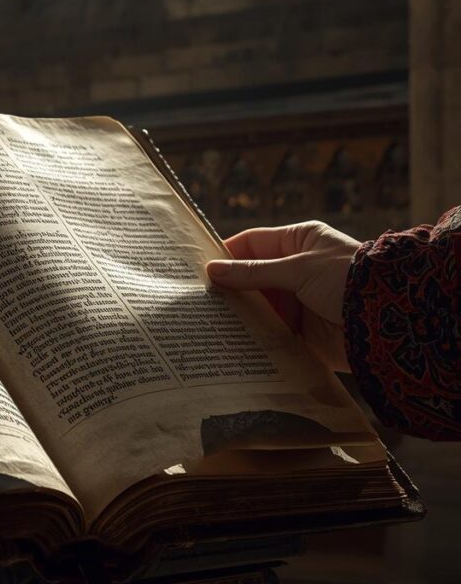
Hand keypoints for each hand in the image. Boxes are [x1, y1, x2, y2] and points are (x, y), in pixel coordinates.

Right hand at [206, 221, 361, 371]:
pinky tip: (230, 340)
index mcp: (298, 243)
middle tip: (195, 298)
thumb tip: (212, 269)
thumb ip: (253, 272)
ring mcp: (297, 302)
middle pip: (251, 278)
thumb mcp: (297, 269)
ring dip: (238, 314)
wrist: (389, 322)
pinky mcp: (301, 332)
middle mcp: (296, 271)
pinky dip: (253, 337)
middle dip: (228, 288)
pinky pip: (269, 333)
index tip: (197, 267)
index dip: (226, 254)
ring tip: (207, 320)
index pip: (252, 243)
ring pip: (258, 307)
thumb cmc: (347, 280)